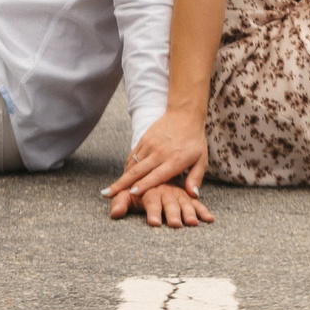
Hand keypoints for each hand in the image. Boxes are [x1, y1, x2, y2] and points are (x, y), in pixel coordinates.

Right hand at [104, 106, 209, 222]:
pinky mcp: (144, 140)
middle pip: (138, 171)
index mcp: (174, 160)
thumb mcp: (201, 160)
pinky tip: (120, 177)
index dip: (144, 185)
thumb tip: (193, 195)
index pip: (156, 175)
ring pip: (132, 164)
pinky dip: (126, 167)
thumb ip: (196, 177)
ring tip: (108, 191)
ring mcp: (149, 145)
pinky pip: (132, 156)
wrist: (184, 114)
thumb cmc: (195, 140)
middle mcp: (159, 153)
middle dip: (122, 184)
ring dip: (121, 178)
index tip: (132, 194)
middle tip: (108, 195)